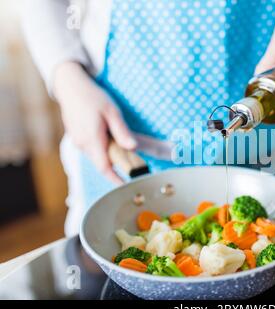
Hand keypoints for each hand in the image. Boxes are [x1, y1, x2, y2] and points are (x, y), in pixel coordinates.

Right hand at [54, 62, 136, 183]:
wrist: (70, 87)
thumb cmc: (92, 97)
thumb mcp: (112, 111)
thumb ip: (122, 131)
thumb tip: (133, 147)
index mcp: (92, 139)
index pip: (104, 167)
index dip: (115, 179)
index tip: (126, 185)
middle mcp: (83, 144)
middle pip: (102, 163)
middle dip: (116, 165)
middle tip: (134, 162)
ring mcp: (78, 142)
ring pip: (97, 156)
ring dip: (109, 156)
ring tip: (121, 146)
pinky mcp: (77, 138)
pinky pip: (92, 149)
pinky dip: (102, 149)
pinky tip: (109, 138)